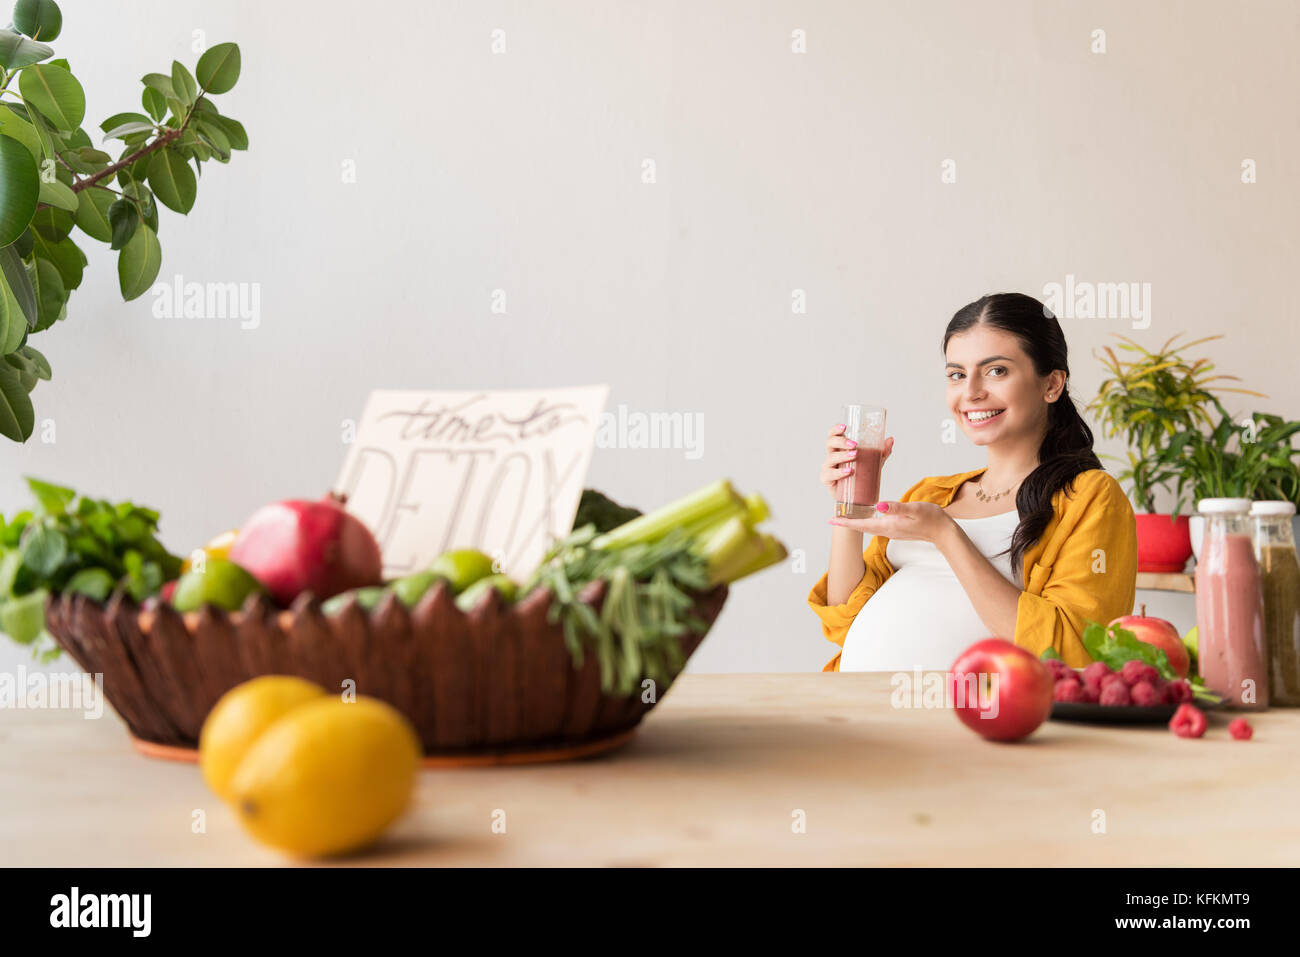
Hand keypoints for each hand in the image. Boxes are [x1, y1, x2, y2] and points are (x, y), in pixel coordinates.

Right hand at [820, 424, 893, 500]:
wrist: (854, 495)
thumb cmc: (860, 474)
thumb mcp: (872, 462)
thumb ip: (881, 451)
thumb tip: (890, 439)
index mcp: (839, 448)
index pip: (833, 435)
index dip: (836, 429)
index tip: (845, 426)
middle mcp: (832, 455)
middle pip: (830, 443)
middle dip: (841, 442)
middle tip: (854, 445)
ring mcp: (828, 467)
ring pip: (831, 458)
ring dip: (842, 456)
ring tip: (855, 455)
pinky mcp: (827, 479)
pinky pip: (830, 474)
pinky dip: (839, 473)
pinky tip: (849, 471)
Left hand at [829, 499, 955, 546]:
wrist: (944, 532)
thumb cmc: (931, 519)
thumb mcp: (914, 509)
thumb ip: (896, 508)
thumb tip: (879, 506)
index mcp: (888, 525)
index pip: (861, 525)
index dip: (846, 522)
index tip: (831, 519)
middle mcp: (887, 530)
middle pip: (862, 526)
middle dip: (847, 522)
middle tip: (833, 516)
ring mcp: (892, 531)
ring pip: (869, 526)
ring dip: (857, 521)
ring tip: (846, 514)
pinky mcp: (897, 529)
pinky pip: (877, 525)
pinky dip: (868, 519)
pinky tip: (867, 513)